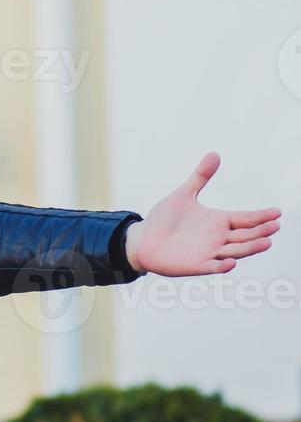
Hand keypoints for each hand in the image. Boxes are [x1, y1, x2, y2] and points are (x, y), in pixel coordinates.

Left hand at [125, 151, 281, 275]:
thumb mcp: (184, 195)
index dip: (261, 216)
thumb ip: (200, 176)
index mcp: (218, 221)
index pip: (245, 218)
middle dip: (261, 231)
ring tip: (267, 242)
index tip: (277, 212)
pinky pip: (213, 267)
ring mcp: (210, 253)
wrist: (143, 240)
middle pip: (246, 235)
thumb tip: (215, 154)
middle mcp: (219, 238)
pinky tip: (231, 262)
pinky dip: (223, 266)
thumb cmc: (165, 219)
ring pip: (236, 251)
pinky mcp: (198, 266)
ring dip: (250, 248)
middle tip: (275, 225)